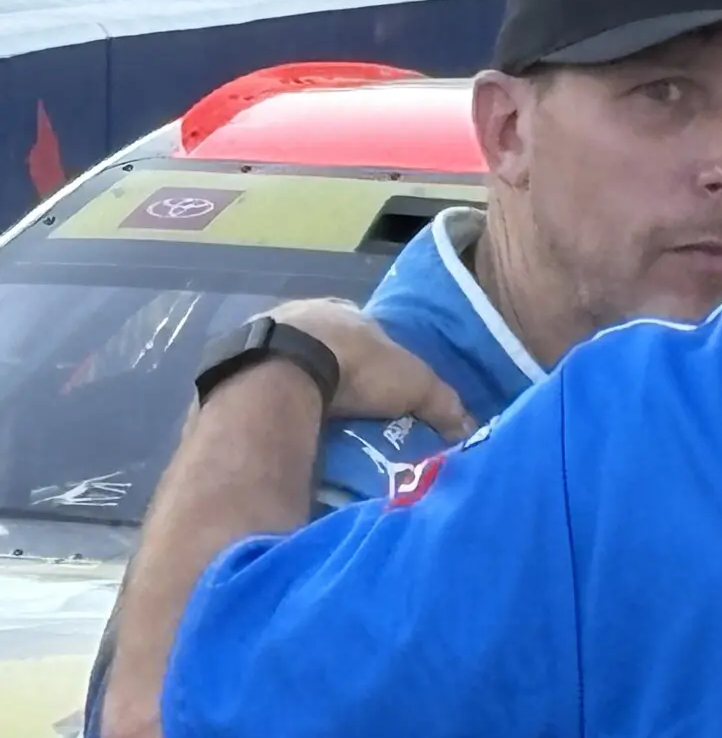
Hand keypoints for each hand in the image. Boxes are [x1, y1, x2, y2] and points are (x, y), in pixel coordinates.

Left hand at [269, 299, 476, 440]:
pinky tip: (278, 418)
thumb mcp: (414, 384)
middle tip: (346, 403)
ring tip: (312, 416)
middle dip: (335, 367)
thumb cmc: (357, 367)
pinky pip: (260, 379)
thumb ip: (442, 402)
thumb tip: (469, 427)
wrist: (286, 372)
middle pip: (324, 341)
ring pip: (290, 357)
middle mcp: (303, 313)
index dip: (374, 354)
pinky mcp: (237, 360)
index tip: (379, 382)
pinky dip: (270, 396)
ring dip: (299, 380)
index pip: (365, 329)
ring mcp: (265, 334)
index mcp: (345, 311)